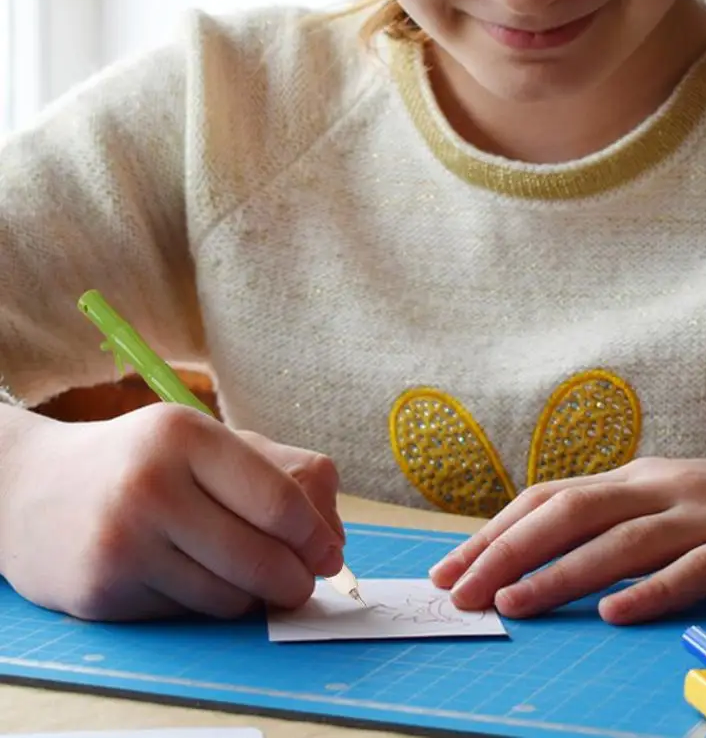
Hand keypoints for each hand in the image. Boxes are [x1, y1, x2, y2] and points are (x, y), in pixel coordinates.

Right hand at [0, 404, 344, 620]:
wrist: (31, 489)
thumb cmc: (142, 463)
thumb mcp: (209, 443)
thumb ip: (282, 472)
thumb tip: (333, 537)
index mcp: (187, 434)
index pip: (280, 499)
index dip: (316, 536)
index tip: (329, 554)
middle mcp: (151, 484)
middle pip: (261, 555)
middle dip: (295, 579)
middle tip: (302, 583)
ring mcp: (123, 540)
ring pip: (229, 595)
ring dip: (251, 596)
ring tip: (241, 574)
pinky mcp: (102, 590)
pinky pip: (187, 613)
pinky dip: (205, 604)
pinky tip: (188, 577)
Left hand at [429, 458, 705, 624]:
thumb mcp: (680, 504)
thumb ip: (626, 523)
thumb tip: (554, 557)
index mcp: (642, 477)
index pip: (552, 497)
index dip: (498, 531)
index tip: (454, 568)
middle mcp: (666, 486)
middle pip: (572, 512)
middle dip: (508, 552)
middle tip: (461, 592)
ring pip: (622, 541)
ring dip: (562, 573)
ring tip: (514, 605)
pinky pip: (695, 570)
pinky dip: (652, 593)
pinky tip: (615, 615)